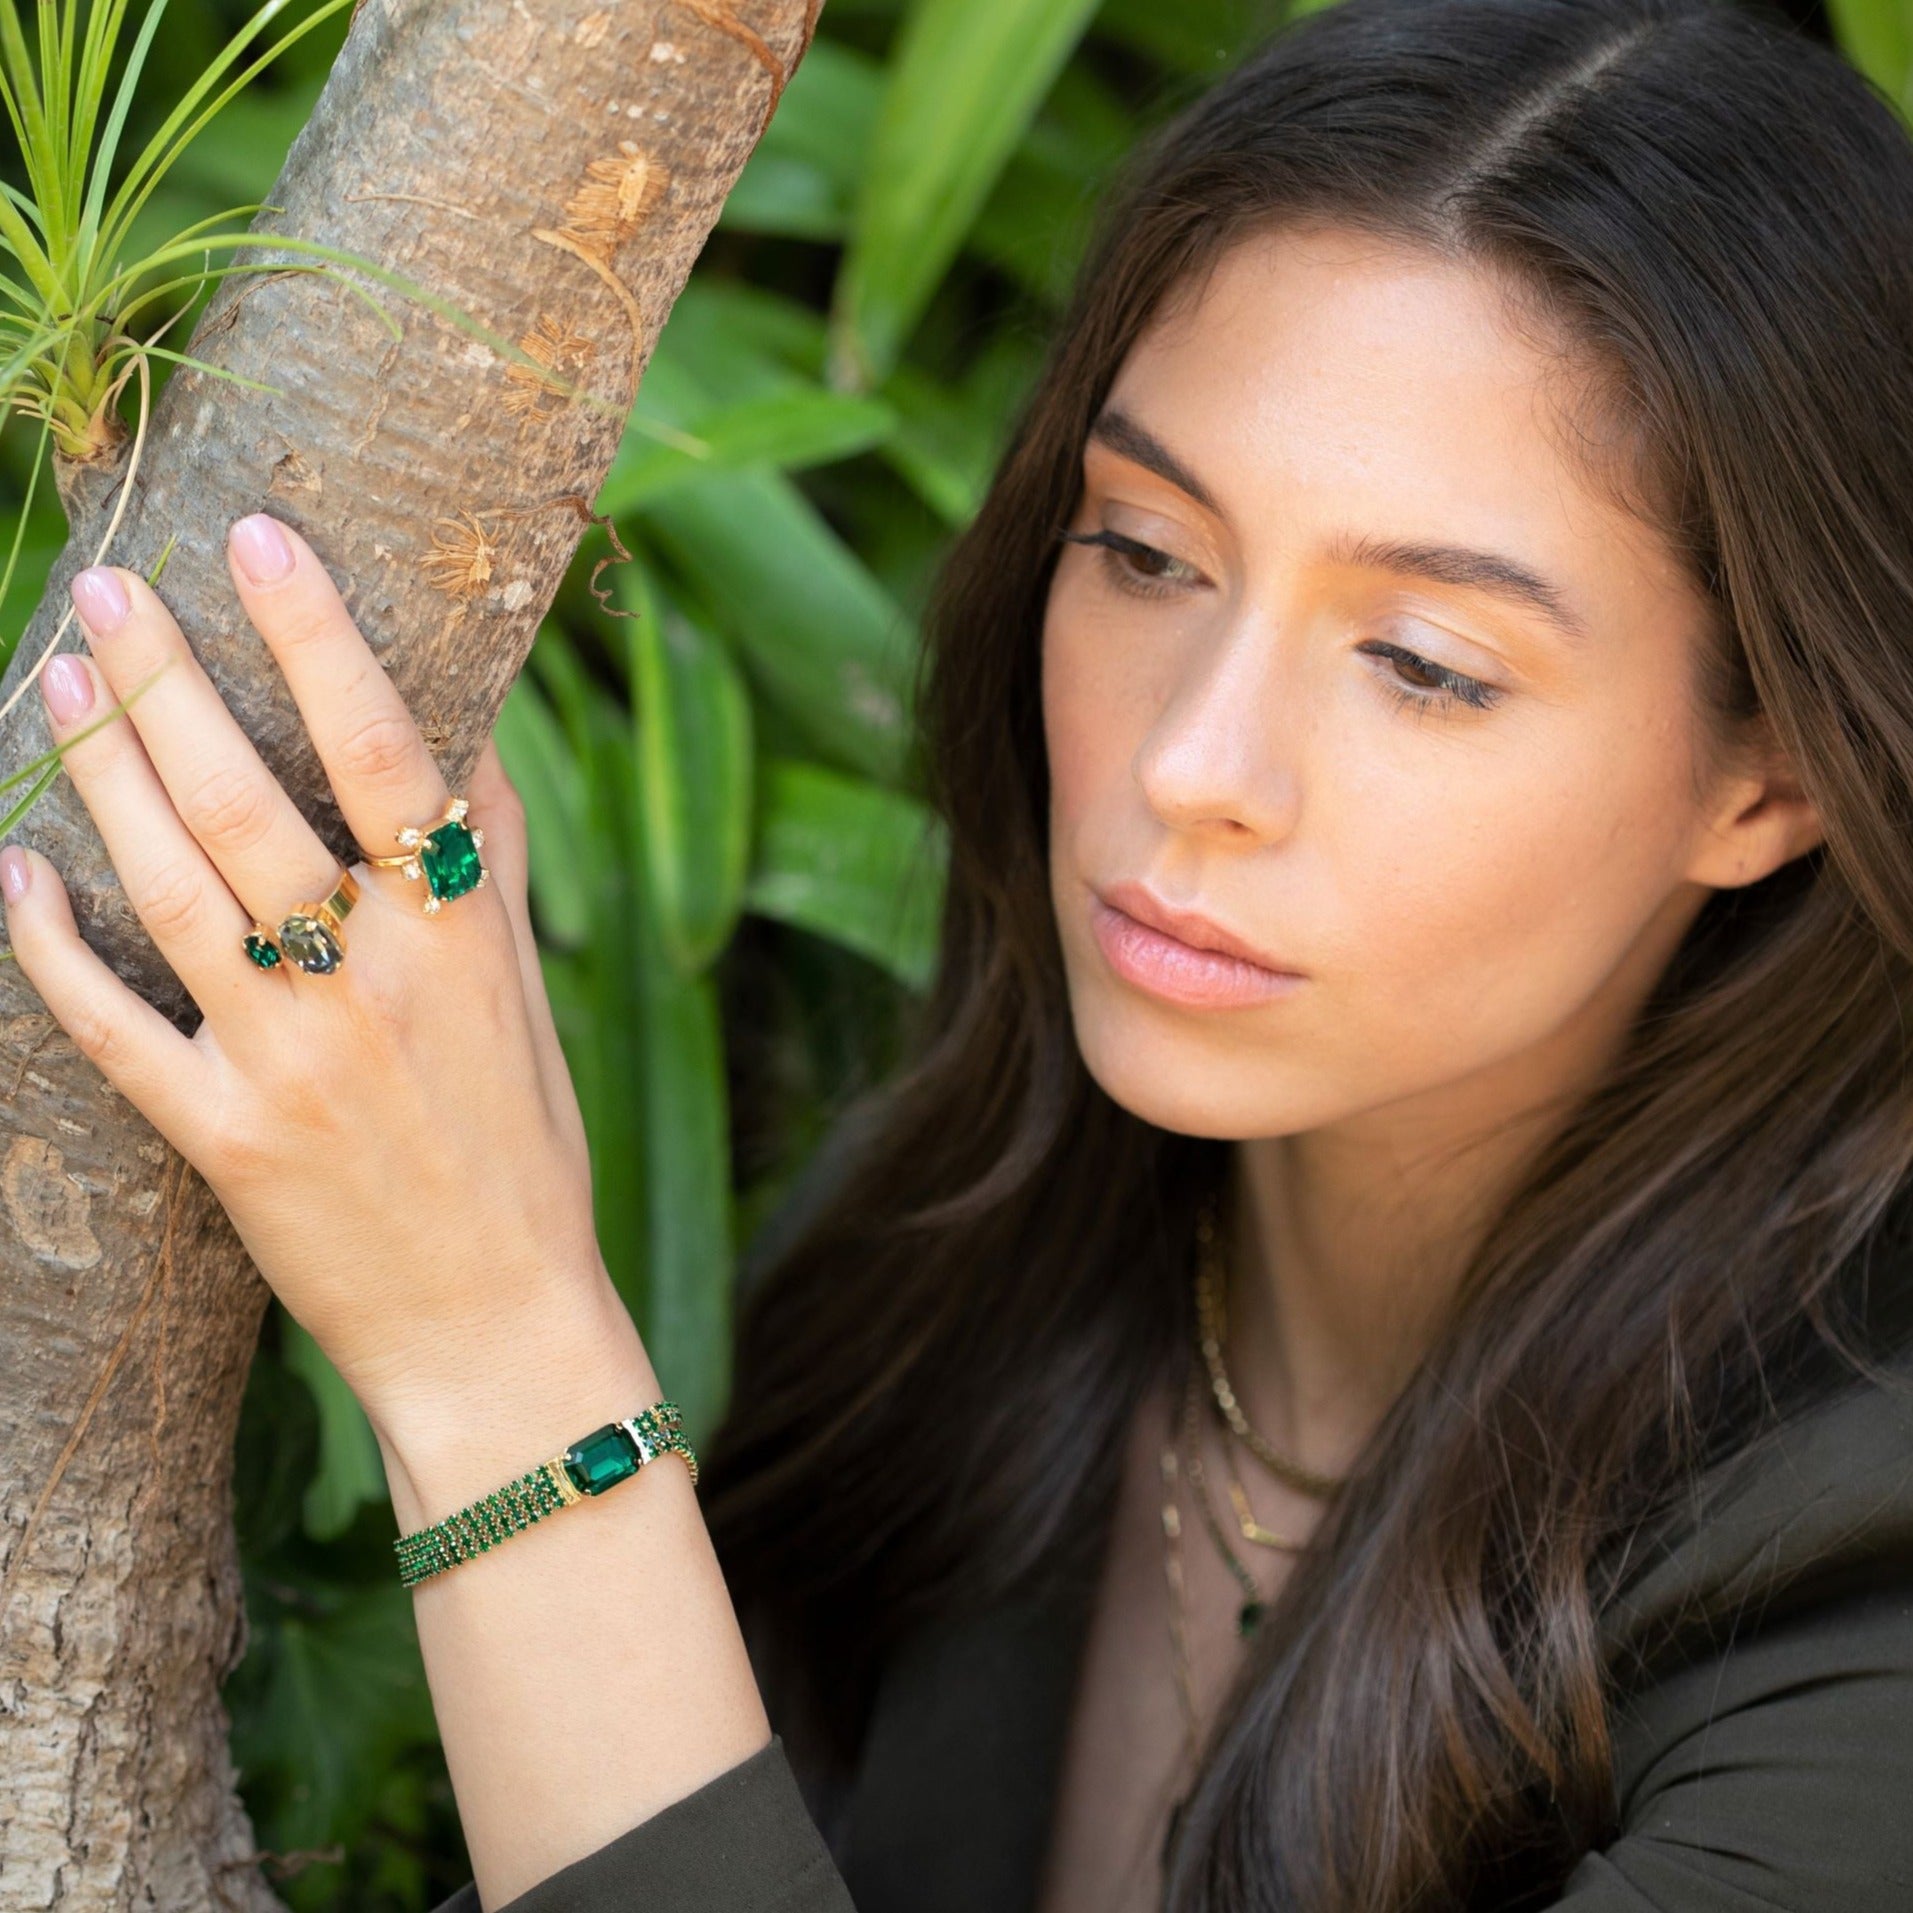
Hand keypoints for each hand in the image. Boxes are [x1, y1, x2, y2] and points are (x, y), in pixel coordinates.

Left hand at [0, 512, 620, 1436]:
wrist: (496, 1327)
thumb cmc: (524, 1155)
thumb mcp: (528, 1004)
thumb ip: (492, 872)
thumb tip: (464, 739)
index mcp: (465, 941)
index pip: (390, 755)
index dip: (319, 638)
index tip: (260, 537)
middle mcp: (375, 987)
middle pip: (251, 804)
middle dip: (168, 681)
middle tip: (104, 588)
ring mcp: (293, 1062)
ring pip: (171, 892)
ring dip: (104, 777)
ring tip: (56, 680)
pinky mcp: (224, 1138)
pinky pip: (113, 1028)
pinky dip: (50, 947)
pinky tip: (9, 871)